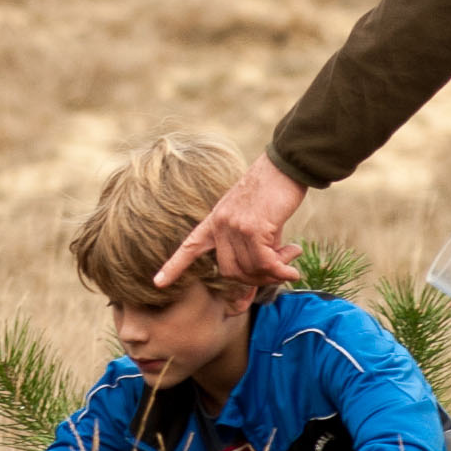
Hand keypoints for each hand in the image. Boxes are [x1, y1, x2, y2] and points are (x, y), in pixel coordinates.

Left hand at [157, 156, 305, 290]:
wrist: (283, 167)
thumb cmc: (272, 193)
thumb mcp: (255, 220)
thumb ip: (253, 247)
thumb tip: (266, 276)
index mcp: (215, 220)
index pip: (190, 246)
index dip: (174, 267)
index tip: (157, 283)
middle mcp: (220, 224)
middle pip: (229, 272)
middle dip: (255, 279)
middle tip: (277, 271)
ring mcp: (235, 226)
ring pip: (250, 269)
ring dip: (274, 273)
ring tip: (290, 260)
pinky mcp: (254, 228)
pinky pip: (265, 263)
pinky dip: (281, 270)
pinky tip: (293, 269)